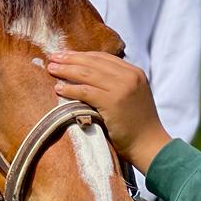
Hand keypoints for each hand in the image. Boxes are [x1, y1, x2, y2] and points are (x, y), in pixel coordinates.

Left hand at [47, 51, 171, 172]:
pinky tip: (59, 89)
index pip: (103, 57)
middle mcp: (129, 76)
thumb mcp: (132, 95)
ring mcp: (122, 88)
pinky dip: (70, 89)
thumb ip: (116, 82)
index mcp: (135, 72)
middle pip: (93, 62)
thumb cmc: (137, 125)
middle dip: (70, 59)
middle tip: (52, 57)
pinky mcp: (113, 102)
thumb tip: (88, 75)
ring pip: (87, 74)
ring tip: (51, 70)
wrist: (149, 145)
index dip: (82, 55)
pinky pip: (86, 92)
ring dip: (66, 71)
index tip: (65, 55)